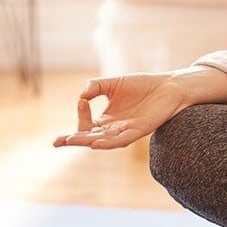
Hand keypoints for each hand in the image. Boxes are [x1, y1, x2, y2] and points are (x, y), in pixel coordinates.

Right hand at [53, 72, 188, 149]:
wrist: (169, 86)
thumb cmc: (143, 86)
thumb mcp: (113, 83)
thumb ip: (95, 87)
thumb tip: (80, 96)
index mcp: (107, 120)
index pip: (87, 125)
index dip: (80, 116)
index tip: (81, 102)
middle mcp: (115, 129)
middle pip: (91, 137)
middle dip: (74, 140)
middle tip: (58, 142)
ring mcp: (126, 131)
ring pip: (103, 141)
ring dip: (87, 142)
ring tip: (71, 142)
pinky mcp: (139, 130)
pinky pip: (122, 140)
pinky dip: (108, 142)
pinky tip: (96, 143)